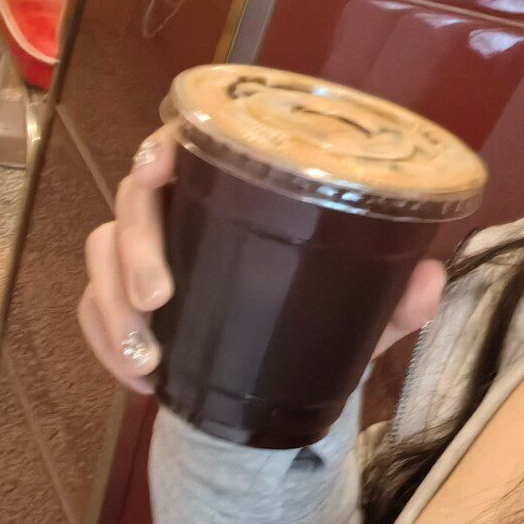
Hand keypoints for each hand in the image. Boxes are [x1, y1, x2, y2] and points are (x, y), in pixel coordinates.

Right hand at [78, 121, 448, 395]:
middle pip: (132, 200)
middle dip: (136, 244)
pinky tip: (139, 378)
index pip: (186, 144)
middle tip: (160, 296)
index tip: (158, 167)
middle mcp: (179, 210)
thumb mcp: (358, 313)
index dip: (162, 145)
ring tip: (149, 356)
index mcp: (233, 189)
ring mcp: (140, 254)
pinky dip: (107, 345)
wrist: (273, 379)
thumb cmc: (311, 315)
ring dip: (114, 304)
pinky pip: (92, 310)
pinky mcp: (118, 301)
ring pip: (99, 253)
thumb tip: (431, 279)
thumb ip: (394, 299)